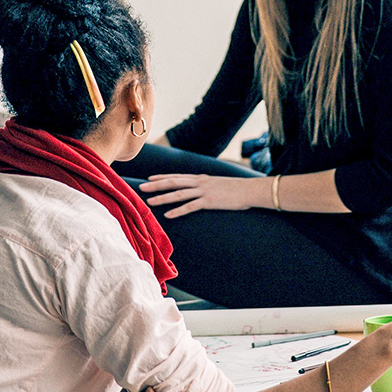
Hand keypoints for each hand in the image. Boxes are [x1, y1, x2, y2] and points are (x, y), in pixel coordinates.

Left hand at [140, 174, 261, 218]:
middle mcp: (200, 182)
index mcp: (201, 178)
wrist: (250, 190)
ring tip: (149, 201)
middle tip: (141, 187)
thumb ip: (207, 186)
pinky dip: (178, 211)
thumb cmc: (237, 189)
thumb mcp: (219, 184)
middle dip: (156, 185)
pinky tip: (168, 215)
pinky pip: (190, 207)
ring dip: (163, 198)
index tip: (149, 179)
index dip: (162, 177)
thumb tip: (201, 190)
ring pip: (178, 194)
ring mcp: (204, 191)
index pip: (177, 176)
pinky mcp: (209, 202)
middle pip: (173, 182)